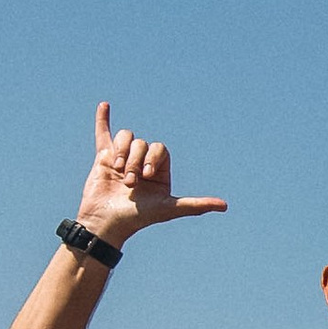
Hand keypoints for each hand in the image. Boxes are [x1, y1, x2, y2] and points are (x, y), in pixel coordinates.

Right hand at [75, 103, 227, 247]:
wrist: (107, 222)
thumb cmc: (138, 218)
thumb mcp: (169, 209)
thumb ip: (195, 205)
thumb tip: (225, 206)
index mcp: (159, 171)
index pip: (160, 149)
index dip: (153, 158)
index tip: (147, 175)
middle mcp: (141, 163)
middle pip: (142, 143)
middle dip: (136, 160)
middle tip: (130, 183)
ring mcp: (122, 159)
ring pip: (126, 137)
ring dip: (122, 151)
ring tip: (118, 171)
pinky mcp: (103, 158)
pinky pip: (103, 134)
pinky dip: (103, 120)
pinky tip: (105, 106)